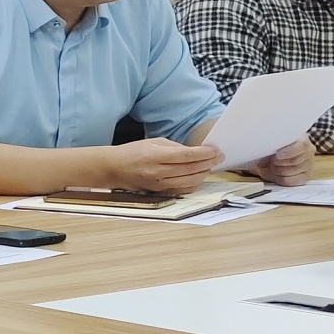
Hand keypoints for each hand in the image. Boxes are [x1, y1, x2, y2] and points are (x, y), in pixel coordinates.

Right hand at [107, 138, 223, 193]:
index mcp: (155, 155)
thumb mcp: (152, 142)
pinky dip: (194, 183)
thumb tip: (193, 152)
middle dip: (208, 163)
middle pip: (190, 169)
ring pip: (189, 181)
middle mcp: (157, 172)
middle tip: (219, 157)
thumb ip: (173, 147)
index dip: (203, 153)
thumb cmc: (132, 152)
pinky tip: (199, 176)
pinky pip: (182, 190)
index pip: (186, 155)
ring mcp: (159, 184)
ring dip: (203, 173)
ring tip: (211, 166)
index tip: (215, 150)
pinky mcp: (159, 192)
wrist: (114, 168)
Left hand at [251, 138, 313, 185]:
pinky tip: (276, 173)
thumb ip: (269, 145)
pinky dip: (279, 178)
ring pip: (291, 171)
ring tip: (271, 166)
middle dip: (278, 163)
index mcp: (302, 138)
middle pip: (295, 161)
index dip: (289, 151)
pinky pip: (289, 181)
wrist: (276, 155)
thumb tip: (262, 150)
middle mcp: (309, 151)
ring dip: (277, 170)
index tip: (277, 155)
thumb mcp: (271, 142)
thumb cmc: (275, 147)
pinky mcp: (305, 177)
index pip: (302, 145)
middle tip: (269, 161)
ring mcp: (309, 165)